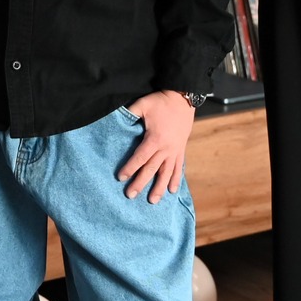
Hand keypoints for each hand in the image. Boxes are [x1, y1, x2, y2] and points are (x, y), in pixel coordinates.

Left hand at [117, 89, 193, 203]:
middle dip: (140, 183)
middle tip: (130, 195)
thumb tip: (117, 117)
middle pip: (151, 169)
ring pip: (166, 173)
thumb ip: (130, 112)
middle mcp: (166, 148)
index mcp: (155, 139)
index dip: (130, 168)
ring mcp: (175, 151)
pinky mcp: (181, 150)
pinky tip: (172, 191)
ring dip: (159, 188)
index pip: (140, 157)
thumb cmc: (161, 102)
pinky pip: (178, 168)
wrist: (183, 99)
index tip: (120, 177)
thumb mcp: (143, 104)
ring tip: (152, 201)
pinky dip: (175, 179)